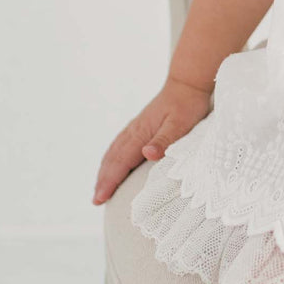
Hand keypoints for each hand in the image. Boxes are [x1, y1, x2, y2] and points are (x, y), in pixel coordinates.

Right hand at [91, 78, 213, 205]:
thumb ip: (164, 139)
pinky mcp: (141, 125)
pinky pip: (120, 144)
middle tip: (96, 200)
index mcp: (141, 133)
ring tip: (100, 187)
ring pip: (114, 151)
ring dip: (105, 170)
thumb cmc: (187, 104)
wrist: (187, 82)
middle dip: (103, 180)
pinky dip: (112, 157)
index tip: (100, 199)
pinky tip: (112, 163)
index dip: (110, 181)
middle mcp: (135, 130)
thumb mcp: (180, 123)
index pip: (121, 161)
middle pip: (113, 158)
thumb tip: (146, 154)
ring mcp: (136, 127)